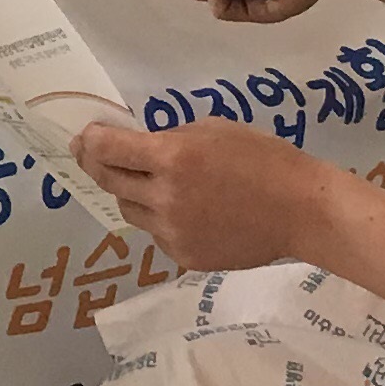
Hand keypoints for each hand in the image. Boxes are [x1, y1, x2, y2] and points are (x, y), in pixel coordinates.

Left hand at [76, 117, 343, 272]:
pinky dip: (159, 219)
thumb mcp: (214, 129)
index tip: (83, 137)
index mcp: (172, 158)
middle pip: (109, 181)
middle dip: (94, 164)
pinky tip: (184, 210)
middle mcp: (164, 198)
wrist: (301, 211)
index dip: (90, 141)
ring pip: (130, 210)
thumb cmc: (264, 158)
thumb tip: (140, 148)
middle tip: (88, 154)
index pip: (108, 149)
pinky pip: (157, 234)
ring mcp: (172, 232)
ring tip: (145, 182)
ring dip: (129, 193)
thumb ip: (172, 139)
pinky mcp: (184, 256)